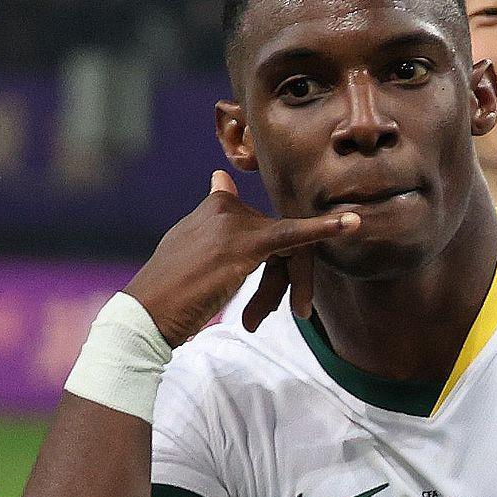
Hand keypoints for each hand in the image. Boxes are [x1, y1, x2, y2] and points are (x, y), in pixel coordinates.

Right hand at [122, 171, 358, 344]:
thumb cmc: (165, 297)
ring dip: (297, 281)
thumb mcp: (187, 250)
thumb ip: (210, 224)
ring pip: (285, 244)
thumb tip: (222, 181)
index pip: (259, 224)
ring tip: (298, 312)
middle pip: (277, 236)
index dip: (278, 255)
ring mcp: (233, 223)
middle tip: (296, 311)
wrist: (147, 315)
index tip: (295, 260)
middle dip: (289, 275)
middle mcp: (222, 207)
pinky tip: (350, 223)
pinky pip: (293, 235)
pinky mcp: (245, 243)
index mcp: (210, 209)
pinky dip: (323, 229)